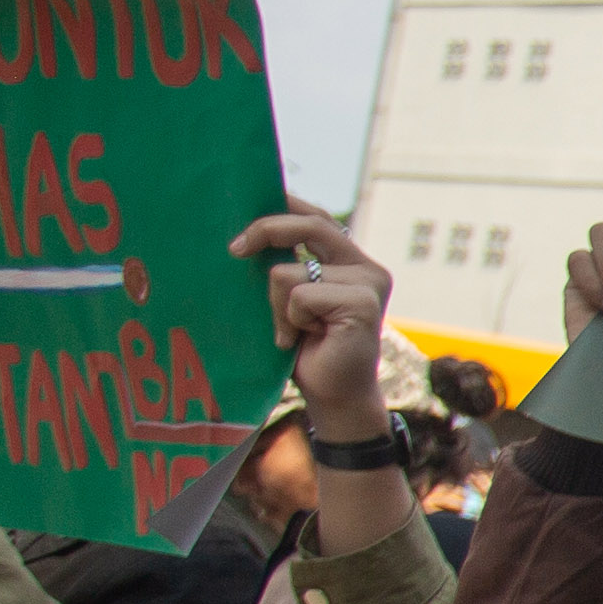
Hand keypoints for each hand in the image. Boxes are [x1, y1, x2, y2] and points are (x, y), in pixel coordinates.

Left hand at [232, 205, 395, 427]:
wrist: (334, 398)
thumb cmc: (306, 351)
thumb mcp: (290, 298)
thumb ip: (285, 265)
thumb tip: (244, 233)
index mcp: (352, 261)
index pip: (317, 217)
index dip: (284, 206)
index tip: (245, 211)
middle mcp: (366, 267)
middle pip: (310, 225)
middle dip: (265, 230)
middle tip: (234, 250)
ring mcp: (369, 283)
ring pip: (290, 271)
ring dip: (276, 306)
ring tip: (291, 331)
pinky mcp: (363, 304)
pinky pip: (300, 295)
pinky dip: (289, 320)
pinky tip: (304, 339)